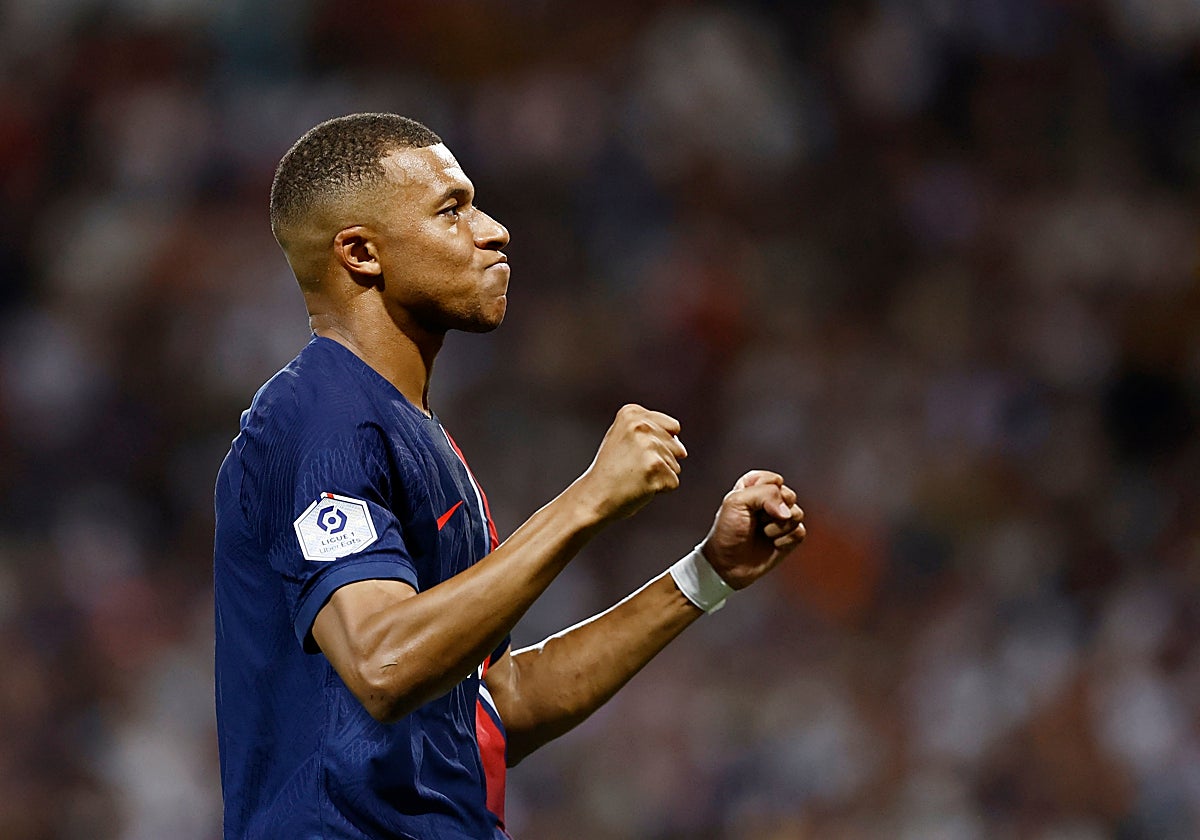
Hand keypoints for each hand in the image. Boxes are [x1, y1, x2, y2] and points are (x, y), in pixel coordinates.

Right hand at [576, 404, 686, 521]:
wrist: (594, 497)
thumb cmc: (611, 471)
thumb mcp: (623, 437)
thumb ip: (651, 431)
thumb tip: (683, 450)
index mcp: (632, 413)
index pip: (673, 427)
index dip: (657, 444)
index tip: (632, 451)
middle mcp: (640, 424)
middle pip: (676, 446)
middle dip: (660, 461)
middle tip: (632, 467)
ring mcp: (648, 445)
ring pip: (675, 464)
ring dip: (659, 475)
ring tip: (634, 476)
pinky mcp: (655, 467)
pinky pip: (673, 482)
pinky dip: (660, 489)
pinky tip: (638, 486)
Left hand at [699, 470, 804, 589]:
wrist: (728, 564)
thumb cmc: (728, 531)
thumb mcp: (736, 502)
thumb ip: (764, 495)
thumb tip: (788, 512)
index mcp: (755, 486)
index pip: (773, 480)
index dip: (763, 493)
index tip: (747, 504)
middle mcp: (771, 500)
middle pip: (789, 495)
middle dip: (771, 511)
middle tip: (755, 521)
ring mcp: (782, 519)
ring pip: (797, 514)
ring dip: (777, 527)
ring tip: (762, 533)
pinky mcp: (791, 537)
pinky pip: (800, 531)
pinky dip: (785, 540)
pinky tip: (772, 544)